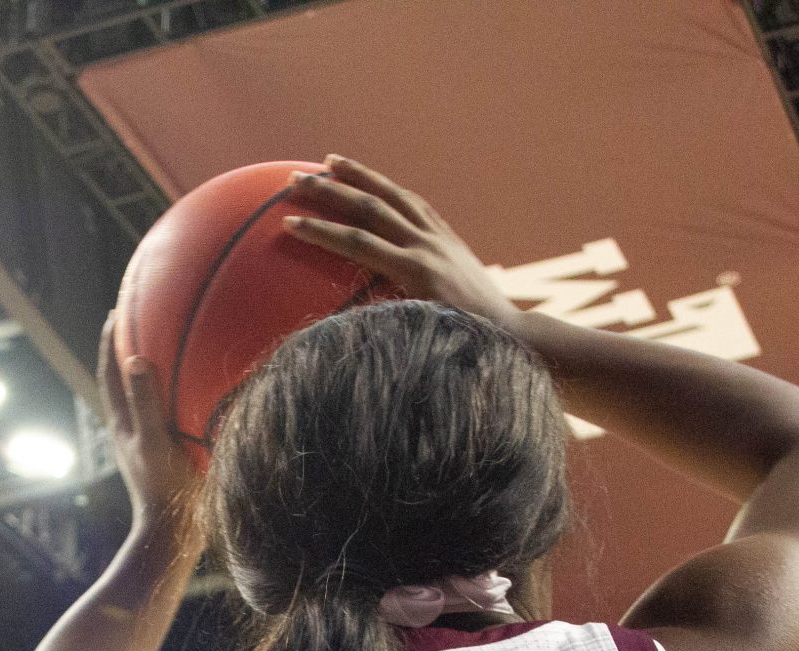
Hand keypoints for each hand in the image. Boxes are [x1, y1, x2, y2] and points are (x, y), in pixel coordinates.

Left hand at [98, 313, 197, 529]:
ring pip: (142, 398)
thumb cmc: (165, 489)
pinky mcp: (164, 455)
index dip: (109, 342)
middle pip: (122, 381)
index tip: (116, 312)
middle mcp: (130, 430)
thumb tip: (136, 359)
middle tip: (138, 322)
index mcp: (122, 425)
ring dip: (149, 373)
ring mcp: (146, 443)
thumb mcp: (155, 442)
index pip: (109, 373)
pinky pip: (165, 413)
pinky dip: (172, 395)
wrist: (175, 532)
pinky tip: (194, 393)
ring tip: (165, 349)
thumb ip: (146, 403)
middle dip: (126, 350)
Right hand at [282, 155, 518, 328]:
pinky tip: (371, 183)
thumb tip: (337, 327)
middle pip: (370, 207)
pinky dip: (388, 189)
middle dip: (329, 192)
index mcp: (416, 271)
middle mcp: (427, 244)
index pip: (358, 243)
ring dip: (359, 175)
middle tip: (293, 182)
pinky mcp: (447, 234)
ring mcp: (439, 235)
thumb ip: (384, 323)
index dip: (321, 232)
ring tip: (328, 161)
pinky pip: (413, 202)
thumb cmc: (462, 341)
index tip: (288, 225)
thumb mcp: (420, 334)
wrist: (510, 329)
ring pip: (393, 194)